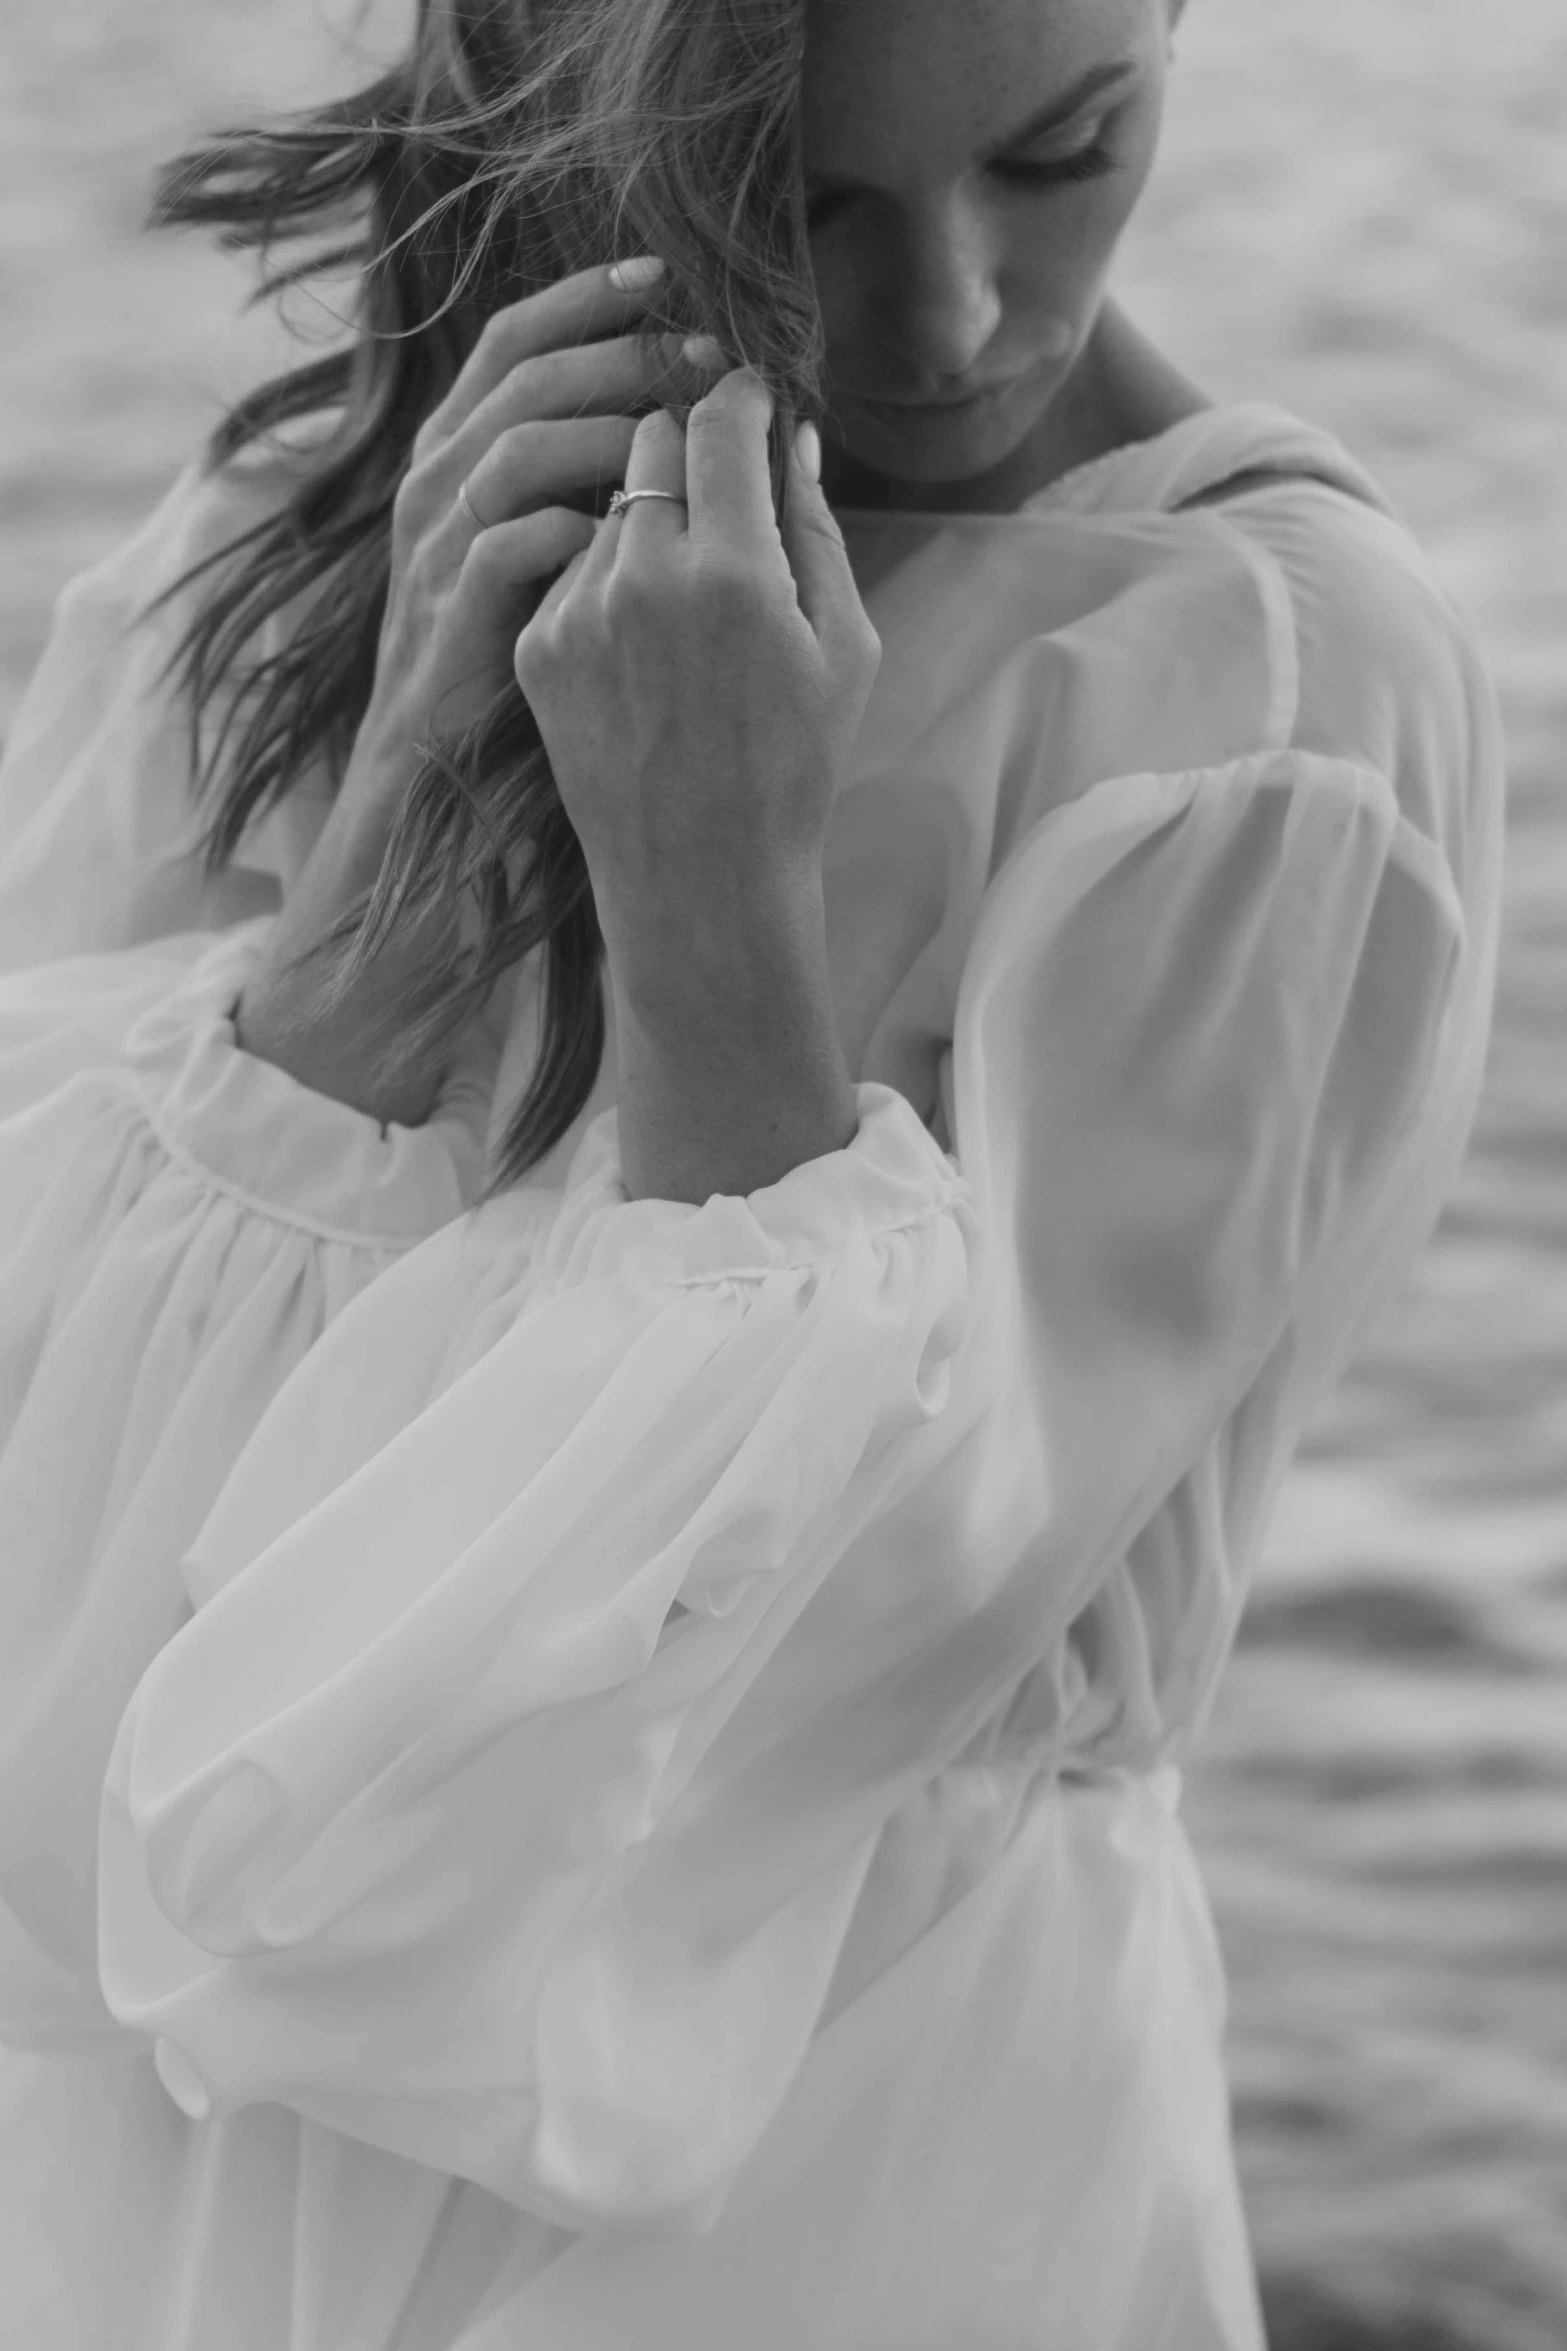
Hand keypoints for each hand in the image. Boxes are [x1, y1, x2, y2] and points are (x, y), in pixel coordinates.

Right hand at [337, 255, 724, 863]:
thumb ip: (576, 479)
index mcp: (454, 453)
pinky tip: (641, 542)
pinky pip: (514, 543)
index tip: (665, 276)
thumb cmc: (501, 655)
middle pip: (526, 377)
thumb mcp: (532, 548)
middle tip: (706, 354)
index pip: (513, 340)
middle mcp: (435, 483)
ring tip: (687, 437)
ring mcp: (438, 546)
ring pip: (520, 446)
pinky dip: (580, 531)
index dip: (585, 298)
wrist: (427, 767)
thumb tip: (672, 418)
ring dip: (610, 431)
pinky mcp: (454, 611)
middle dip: (622, 354)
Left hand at [511, 370, 880, 997]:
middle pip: (651, 439)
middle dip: (688, 444)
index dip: (740, 394)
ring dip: (647, 516)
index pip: (721, 419)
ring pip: (610, 504)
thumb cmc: (793, 767)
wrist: (699, 878)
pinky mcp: (538, 646)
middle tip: (717, 486)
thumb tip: (795, 436)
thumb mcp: (844, 650)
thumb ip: (816, 529)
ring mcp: (580, 611)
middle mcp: (646, 577)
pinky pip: (572, 568)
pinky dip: (607, 580)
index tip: (750, 397)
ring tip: (683, 594)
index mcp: (736, 571)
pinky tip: (642, 645)